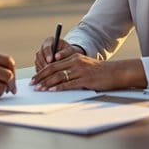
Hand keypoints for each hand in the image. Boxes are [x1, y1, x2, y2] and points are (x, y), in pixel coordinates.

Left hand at [30, 56, 145, 91]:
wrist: (115, 72)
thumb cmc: (99, 71)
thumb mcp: (84, 65)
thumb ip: (71, 68)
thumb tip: (57, 77)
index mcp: (73, 57)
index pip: (53, 64)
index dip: (42, 71)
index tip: (34, 78)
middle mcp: (75, 62)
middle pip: (53, 69)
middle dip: (41, 77)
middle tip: (32, 84)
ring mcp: (80, 71)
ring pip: (59, 76)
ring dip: (47, 83)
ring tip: (39, 89)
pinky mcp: (86, 80)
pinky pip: (69, 84)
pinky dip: (59, 87)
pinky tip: (52, 90)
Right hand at [33, 38, 80, 71]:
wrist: (69, 57)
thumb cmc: (70, 52)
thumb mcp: (69, 51)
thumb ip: (64, 53)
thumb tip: (57, 56)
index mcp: (50, 41)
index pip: (46, 47)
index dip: (47, 54)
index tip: (50, 60)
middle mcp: (43, 47)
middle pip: (40, 55)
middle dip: (44, 63)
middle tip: (49, 70)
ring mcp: (40, 55)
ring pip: (38, 61)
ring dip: (42, 68)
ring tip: (49, 74)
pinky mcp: (39, 62)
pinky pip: (37, 67)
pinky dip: (41, 72)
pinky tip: (46, 77)